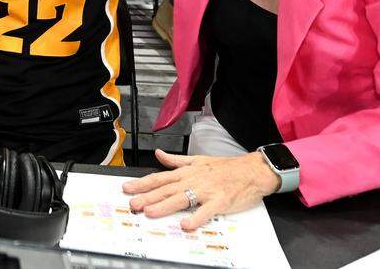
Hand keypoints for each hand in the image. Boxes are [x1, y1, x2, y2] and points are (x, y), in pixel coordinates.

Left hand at [122, 149, 279, 230]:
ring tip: (150, 212)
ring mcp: (206, 191)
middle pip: (166, 189)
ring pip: (181, 199)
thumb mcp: (198, 160)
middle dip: (147, 196)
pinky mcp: (220, 201)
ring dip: (164, 206)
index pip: (160, 178)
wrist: (252, 170)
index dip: (142, 183)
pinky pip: (206, 211)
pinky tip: (185, 224)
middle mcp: (193, 180)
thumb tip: (159, 155)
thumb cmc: (226, 167)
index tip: (127, 188)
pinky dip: (196, 217)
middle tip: (132, 204)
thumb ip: (176, 161)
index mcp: (187, 172)